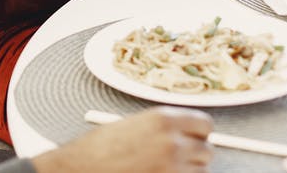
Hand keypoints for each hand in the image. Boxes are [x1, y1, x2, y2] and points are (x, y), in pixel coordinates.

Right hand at [31, 107, 213, 172]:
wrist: (79, 169)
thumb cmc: (98, 149)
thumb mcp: (133, 126)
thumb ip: (162, 128)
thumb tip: (186, 136)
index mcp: (163, 120)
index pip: (204, 125)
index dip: (198, 133)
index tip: (192, 138)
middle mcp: (173, 142)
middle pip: (207, 150)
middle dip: (195, 155)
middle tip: (178, 158)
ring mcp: (172, 168)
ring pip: (200, 172)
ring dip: (187, 171)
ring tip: (162, 168)